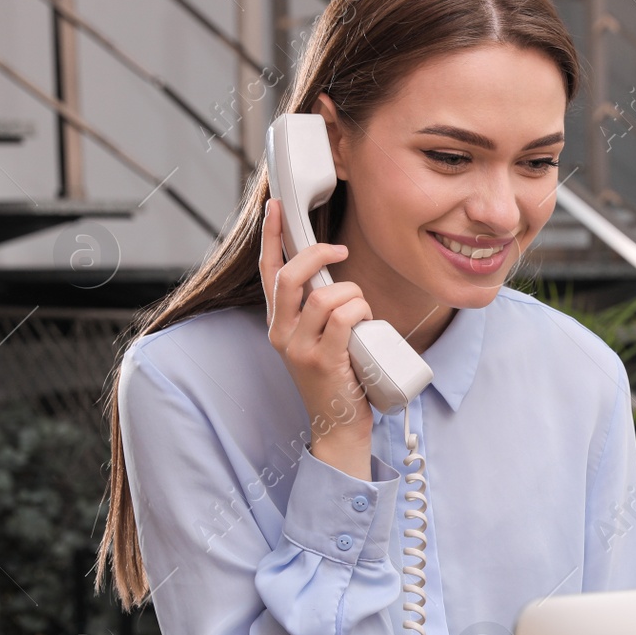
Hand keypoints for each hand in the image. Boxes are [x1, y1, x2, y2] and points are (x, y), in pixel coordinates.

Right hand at [259, 197, 372, 478]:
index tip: (275, 207)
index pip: (268, 272)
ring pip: (325, 296)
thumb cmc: (340, 379)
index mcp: (279, 324)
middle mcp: (282, 334)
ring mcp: (300, 349)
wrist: (339, 427)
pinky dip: (362, 311)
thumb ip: (322, 311)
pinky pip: (344, 318)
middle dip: (317, 254)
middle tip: (341, 251)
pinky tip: (368, 324)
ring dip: (354, 295)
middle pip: (291, 276)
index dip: (270, 237)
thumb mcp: (322, 339)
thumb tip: (337, 275)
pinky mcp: (323, 361)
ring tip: (364, 313)